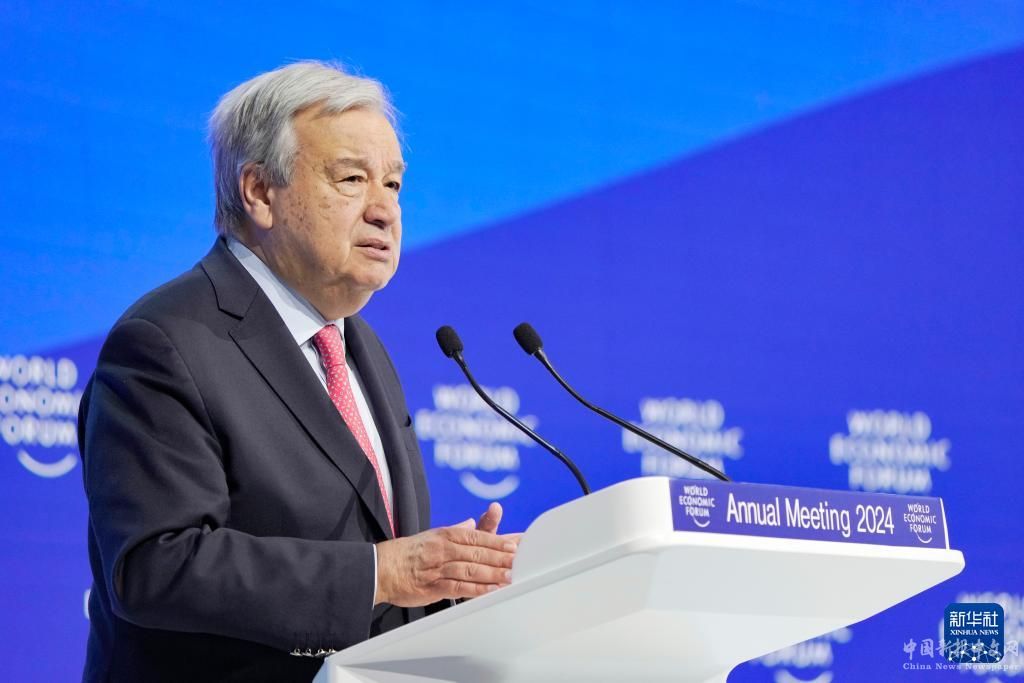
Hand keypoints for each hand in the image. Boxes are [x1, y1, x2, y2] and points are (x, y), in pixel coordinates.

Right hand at [375, 517, 517, 606]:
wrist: (381, 568)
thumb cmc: (408, 552)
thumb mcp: (434, 535)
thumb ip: (457, 530)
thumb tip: (472, 522)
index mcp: (447, 535)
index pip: (478, 535)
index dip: (499, 540)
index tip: (518, 543)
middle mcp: (445, 548)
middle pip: (479, 551)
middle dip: (502, 556)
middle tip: (521, 560)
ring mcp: (439, 567)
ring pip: (471, 568)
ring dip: (493, 573)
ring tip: (511, 576)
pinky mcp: (433, 586)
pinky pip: (459, 587)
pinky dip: (476, 589)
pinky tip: (490, 591)